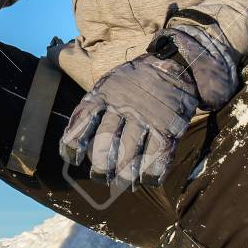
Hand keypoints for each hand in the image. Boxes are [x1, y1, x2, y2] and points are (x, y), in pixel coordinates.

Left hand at [59, 52, 199, 190]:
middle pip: (106, 142)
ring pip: (129, 153)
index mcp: (104, 95)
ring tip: (122, 182)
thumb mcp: (110, 84)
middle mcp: (123, 107)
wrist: (174, 64)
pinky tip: (146, 179)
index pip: (82, 121)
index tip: (73, 160)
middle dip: (101, 165)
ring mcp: (146, 117)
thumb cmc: (135, 80)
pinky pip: (157, 155)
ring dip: (124, 173)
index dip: (74, 144)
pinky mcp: (167, 126)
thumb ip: (95, 105)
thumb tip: (77, 136)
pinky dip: (150, 172)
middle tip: (101, 176)